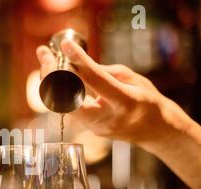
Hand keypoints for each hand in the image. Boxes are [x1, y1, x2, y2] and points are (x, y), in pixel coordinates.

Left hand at [36, 40, 185, 148]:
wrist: (155, 130)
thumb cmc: (148, 101)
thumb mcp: (133, 80)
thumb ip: (104, 73)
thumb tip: (77, 64)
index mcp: (125, 103)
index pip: (97, 80)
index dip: (79, 61)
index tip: (66, 45)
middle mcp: (107, 119)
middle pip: (69, 98)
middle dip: (52, 75)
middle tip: (45, 55)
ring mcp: (96, 128)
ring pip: (64, 104)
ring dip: (52, 82)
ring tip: (47, 61)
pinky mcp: (89, 130)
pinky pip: (70, 107)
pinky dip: (61, 90)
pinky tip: (57, 76)